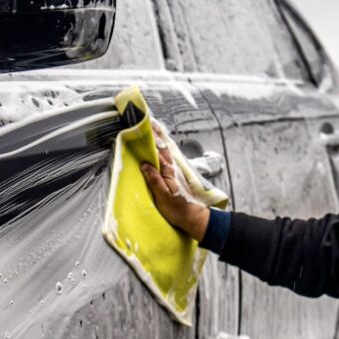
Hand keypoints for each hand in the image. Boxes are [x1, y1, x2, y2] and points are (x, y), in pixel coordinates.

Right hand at [140, 125, 208, 240]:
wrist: (193, 217)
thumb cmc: (178, 210)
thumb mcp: (163, 196)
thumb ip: (155, 180)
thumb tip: (145, 165)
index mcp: (168, 171)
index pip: (158, 150)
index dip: (151, 137)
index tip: (145, 124)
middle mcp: (172, 168)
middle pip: (162, 147)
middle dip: (155, 134)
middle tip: (148, 120)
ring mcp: (174, 172)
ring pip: (164, 151)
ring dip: (159, 140)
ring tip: (153, 128)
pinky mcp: (174, 176)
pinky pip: (166, 158)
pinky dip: (162, 150)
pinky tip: (159, 147)